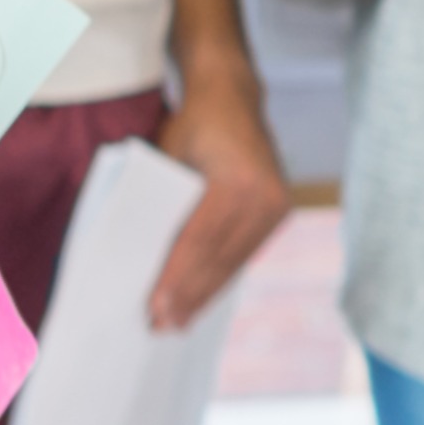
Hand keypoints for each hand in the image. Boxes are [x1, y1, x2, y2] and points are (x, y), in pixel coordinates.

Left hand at [140, 80, 291, 334]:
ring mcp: (277, 203)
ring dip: (206, 293)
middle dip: (189, 296)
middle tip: (162, 327)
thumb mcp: (167, 159)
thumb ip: (163, 205)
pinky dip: (223, 276)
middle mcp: (264, 195)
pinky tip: (204, 296)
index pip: (198, 240)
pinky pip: (246, 253)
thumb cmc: (191, 125)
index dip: (176, 278)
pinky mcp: (280, 210)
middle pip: (219, 257)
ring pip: (235, 261)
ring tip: (180, 322)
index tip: (155, 309)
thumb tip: (144, 261)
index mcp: (235, 180)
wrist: (233, 97)